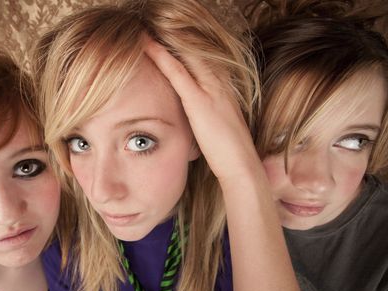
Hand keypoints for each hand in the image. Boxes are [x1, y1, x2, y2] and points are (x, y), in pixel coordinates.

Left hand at [143, 36, 260, 183]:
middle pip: (195, 52)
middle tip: (153, 28)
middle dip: (175, 39)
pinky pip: (177, 72)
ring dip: (165, 42)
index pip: (203, 61)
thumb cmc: (229, 152)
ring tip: (146, 31)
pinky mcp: (199, 101)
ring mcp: (211, 90)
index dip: (185, 49)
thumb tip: (197, 117)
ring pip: (185, 56)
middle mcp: (220, 83)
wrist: (241, 165)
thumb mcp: (219, 128)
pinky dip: (161, 56)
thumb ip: (208, 116)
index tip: (169, 40)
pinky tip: (148, 46)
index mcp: (224, 89)